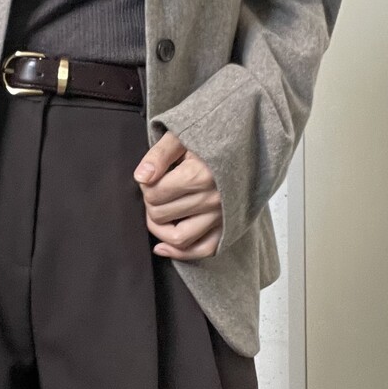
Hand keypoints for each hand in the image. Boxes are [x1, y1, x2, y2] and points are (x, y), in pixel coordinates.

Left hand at [134, 131, 222, 259]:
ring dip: (159, 229)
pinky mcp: (227, 226)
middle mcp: (213, 199)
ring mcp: (221, 215)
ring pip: (178, 238)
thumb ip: (160, 155)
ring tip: (157, 213)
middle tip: (156, 190)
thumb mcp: (182, 135)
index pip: (154, 193)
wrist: (246, 142)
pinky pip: (203, 249)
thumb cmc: (209, 137)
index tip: (151, 175)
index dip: (145, 185)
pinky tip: (162, 247)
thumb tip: (141, 178)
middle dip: (151, 203)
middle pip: (161, 215)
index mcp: (200, 174)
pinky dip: (180, 253)